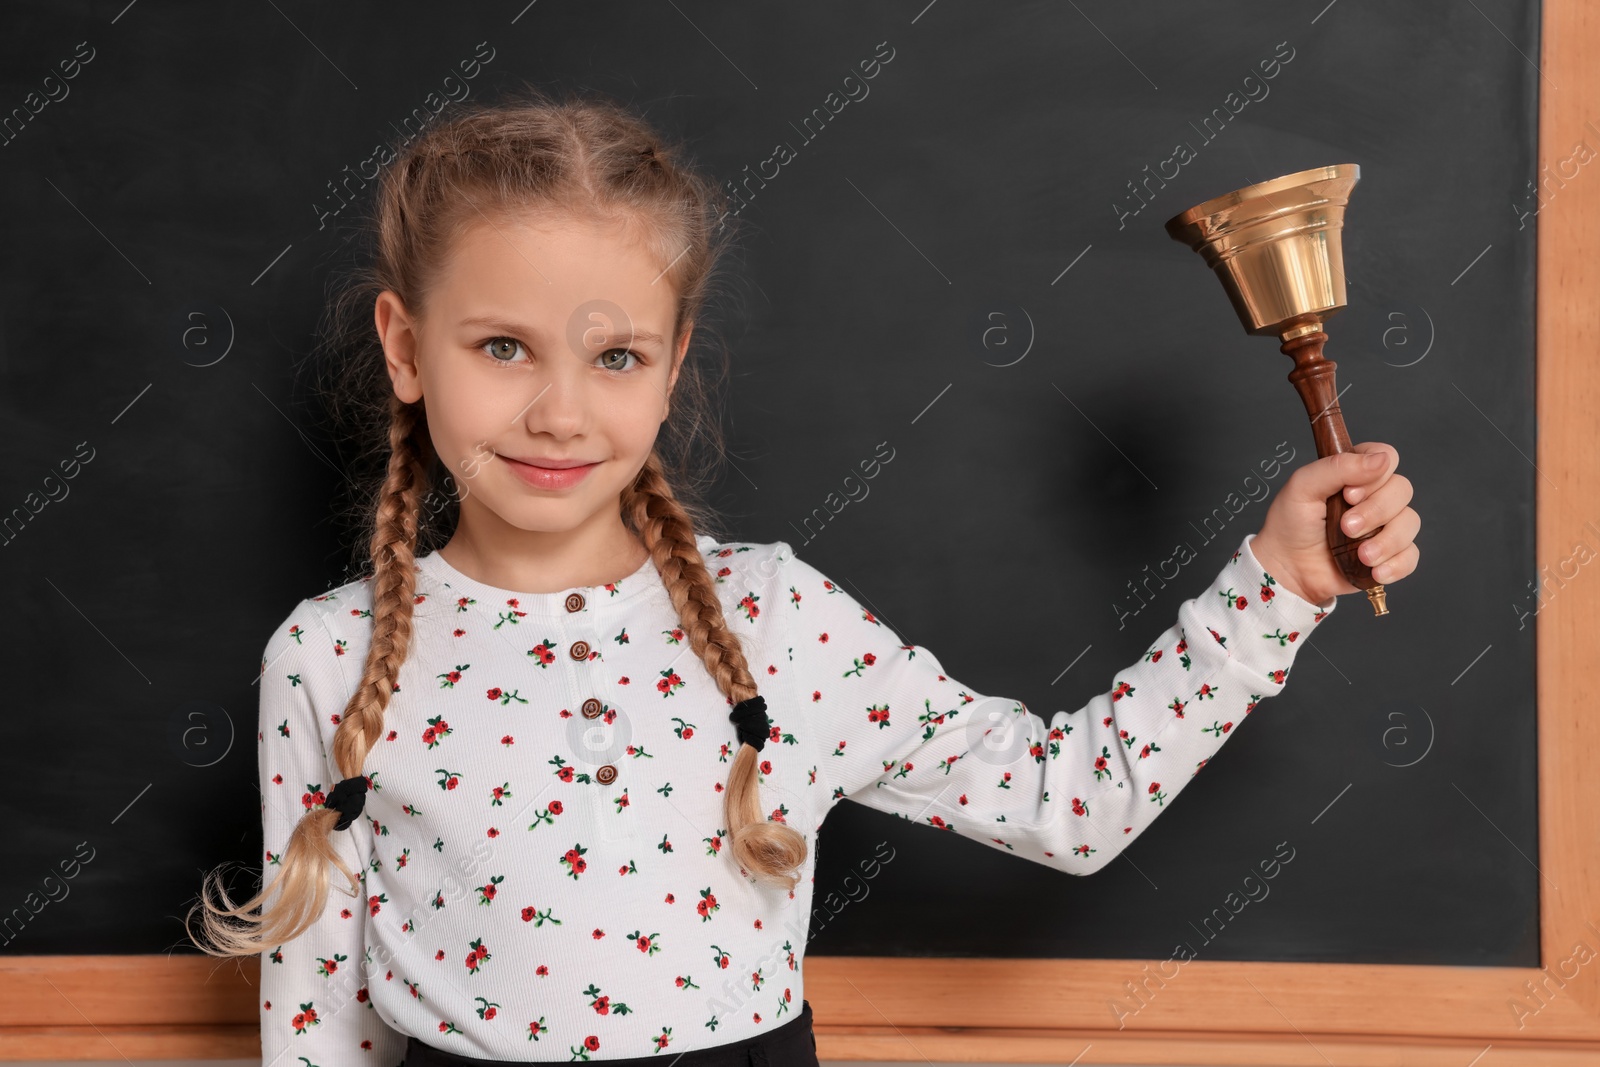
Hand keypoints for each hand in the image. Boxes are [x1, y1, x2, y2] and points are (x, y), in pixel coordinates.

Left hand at [1250, 441, 1419, 606]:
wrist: (1286, 569)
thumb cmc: (1291, 524)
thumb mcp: (1302, 486)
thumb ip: (1337, 467)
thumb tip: (1382, 460)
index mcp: (1355, 474)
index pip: (1386, 457)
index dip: (1376, 475)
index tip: (1348, 494)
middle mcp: (1374, 497)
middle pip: (1402, 489)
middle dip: (1376, 511)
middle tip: (1346, 526)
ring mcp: (1384, 526)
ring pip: (1410, 522)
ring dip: (1387, 540)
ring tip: (1361, 555)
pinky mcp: (1389, 555)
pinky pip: (1410, 556)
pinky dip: (1396, 564)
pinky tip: (1375, 571)